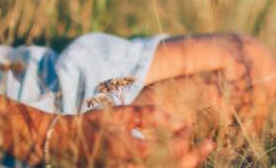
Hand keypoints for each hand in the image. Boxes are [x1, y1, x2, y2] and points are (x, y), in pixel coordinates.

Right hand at [48, 106, 214, 166]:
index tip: (196, 133)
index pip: (171, 152)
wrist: (67, 144)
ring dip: (183, 166)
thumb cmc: (96, 124)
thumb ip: (152, 116)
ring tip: (196, 155)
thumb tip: (182, 122)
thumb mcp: (123, 114)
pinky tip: (177, 161)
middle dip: (194, 158)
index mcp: (131, 151)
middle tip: (209, 145)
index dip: (188, 143)